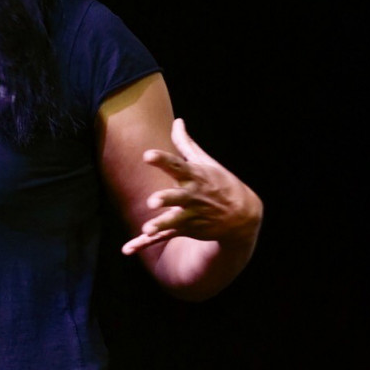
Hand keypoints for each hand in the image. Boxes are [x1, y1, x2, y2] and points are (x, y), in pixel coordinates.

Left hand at [122, 118, 262, 254]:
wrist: (242, 216)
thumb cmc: (221, 183)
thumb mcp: (206, 162)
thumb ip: (186, 144)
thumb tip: (177, 120)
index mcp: (195, 177)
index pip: (177, 166)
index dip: (162, 160)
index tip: (147, 155)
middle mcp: (192, 196)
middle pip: (177, 197)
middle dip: (166, 199)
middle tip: (153, 201)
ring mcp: (190, 215)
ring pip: (172, 222)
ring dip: (160, 226)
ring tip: (147, 229)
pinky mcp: (185, 230)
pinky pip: (163, 238)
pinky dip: (144, 244)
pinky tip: (126, 249)